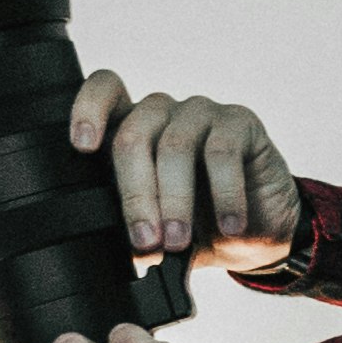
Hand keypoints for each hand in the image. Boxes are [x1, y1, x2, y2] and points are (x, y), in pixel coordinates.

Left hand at [65, 75, 300, 275]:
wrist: (259, 233)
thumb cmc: (200, 224)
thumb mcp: (158, 231)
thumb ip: (135, 229)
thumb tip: (124, 251)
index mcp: (132, 130)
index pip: (105, 91)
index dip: (88, 109)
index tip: (83, 147)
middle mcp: (163, 114)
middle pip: (133, 135)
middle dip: (135, 195)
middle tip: (146, 240)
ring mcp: (201, 113)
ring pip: (174, 146)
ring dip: (175, 200)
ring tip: (179, 241)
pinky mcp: (240, 122)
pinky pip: (222, 152)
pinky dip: (224, 195)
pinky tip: (230, 225)